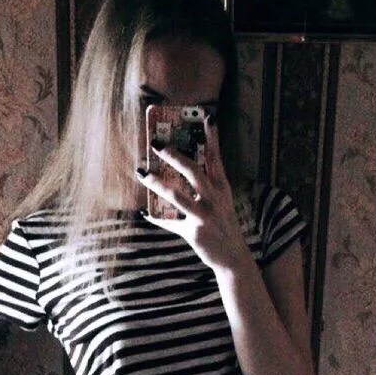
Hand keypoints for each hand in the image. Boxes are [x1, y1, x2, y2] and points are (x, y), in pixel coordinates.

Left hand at [136, 115, 249, 271]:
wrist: (232, 257)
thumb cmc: (223, 225)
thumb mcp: (222, 202)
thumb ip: (207, 186)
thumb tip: (182, 169)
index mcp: (223, 189)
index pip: (217, 159)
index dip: (212, 138)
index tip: (207, 117)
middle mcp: (215, 200)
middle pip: (194, 172)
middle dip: (174, 156)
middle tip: (157, 144)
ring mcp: (205, 216)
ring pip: (177, 196)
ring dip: (157, 183)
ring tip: (142, 173)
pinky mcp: (194, 232)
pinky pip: (170, 223)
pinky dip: (156, 218)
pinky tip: (144, 212)